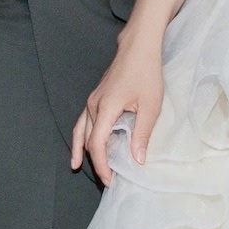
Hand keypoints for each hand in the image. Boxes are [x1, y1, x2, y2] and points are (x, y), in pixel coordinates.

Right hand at [72, 30, 165, 186]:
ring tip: (78, 167)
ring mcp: (92, 100)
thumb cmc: (146, 73)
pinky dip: (80, 136)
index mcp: (106, 108)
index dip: (101, 164)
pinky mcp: (95, 97)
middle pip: (88, 140)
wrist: (138, 48)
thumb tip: (138, 159)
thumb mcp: (150, 105)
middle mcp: (93, 105)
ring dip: (82, 150)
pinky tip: (81, 144)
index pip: (97, 144)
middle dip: (95, 161)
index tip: (109, 180)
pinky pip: (83, 121)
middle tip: (106, 180)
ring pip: (81, 131)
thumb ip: (142, 133)